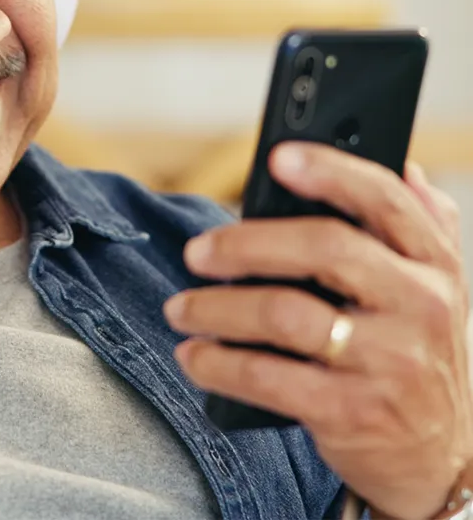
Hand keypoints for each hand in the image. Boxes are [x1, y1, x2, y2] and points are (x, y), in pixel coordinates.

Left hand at [163, 143, 472, 519]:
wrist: (438, 460)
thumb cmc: (415, 354)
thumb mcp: (434, 290)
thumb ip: (422, 227)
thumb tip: (409, 169)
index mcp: (435, 264)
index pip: (384, 200)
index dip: (330, 171)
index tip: (277, 158)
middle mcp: (422, 307)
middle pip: (324, 248)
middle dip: (246, 244)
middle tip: (197, 251)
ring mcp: (391, 363)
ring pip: (284, 313)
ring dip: (216, 308)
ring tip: (180, 308)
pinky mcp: (355, 412)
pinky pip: (269, 377)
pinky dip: (219, 364)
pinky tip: (193, 356)